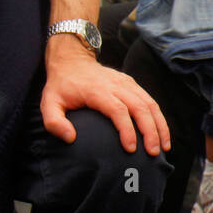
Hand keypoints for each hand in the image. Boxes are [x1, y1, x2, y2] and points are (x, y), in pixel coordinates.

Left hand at [41, 39, 170, 154]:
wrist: (72, 60)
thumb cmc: (61, 86)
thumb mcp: (48, 103)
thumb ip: (54, 122)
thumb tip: (70, 139)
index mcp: (97, 91)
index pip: (118, 110)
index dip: (126, 130)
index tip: (130, 149)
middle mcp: (116, 85)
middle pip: (140, 107)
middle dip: (150, 131)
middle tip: (154, 152)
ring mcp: (127, 83)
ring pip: (150, 104)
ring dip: (159, 125)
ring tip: (164, 147)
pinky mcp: (132, 84)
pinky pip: (150, 101)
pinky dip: (159, 118)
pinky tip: (162, 133)